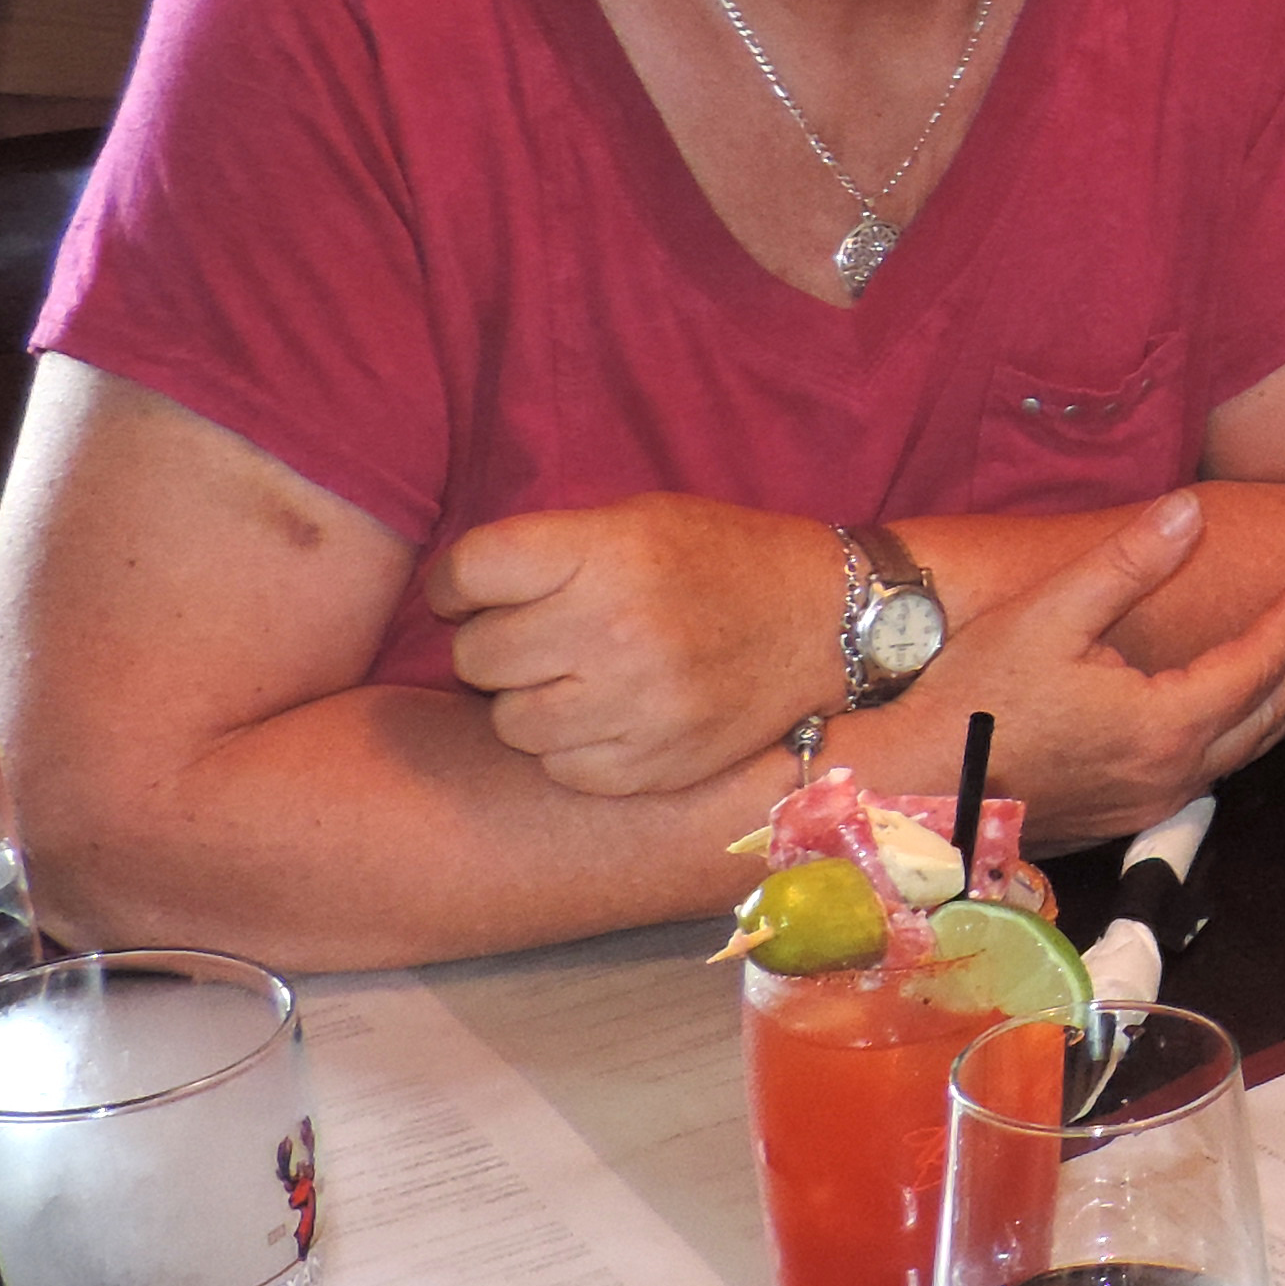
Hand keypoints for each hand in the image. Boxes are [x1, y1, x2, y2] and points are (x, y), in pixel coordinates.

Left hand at [429, 494, 845, 795]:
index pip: (468, 573)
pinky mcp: (652, 765)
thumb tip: (458, 597)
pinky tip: (613, 713)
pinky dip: (574, 745)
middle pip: (476, 654)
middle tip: (546, 634)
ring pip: (510, 720)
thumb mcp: (639, 519)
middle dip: (499, 642)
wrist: (826, 622)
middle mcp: (615, 628)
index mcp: (607, 552)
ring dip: (532, 699)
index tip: (482, 590)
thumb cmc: (719, 559)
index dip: (461, 584)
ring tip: (582, 675)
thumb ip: (552, 548)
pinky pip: (559, 766)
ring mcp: (636, 705)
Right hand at [926, 494, 1284, 843]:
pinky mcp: (1124, 816)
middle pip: (1267, 716)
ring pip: (1243, 752)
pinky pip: (1210, 773)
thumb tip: (1190, 512)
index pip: (1256, 666)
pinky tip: (1242, 720)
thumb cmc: (974, 696)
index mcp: (1166, 724)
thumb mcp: (1050, 613)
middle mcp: (1171, 774)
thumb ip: (1128, 563)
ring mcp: (1149, 803)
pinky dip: (1244, 737)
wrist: (912, 785)